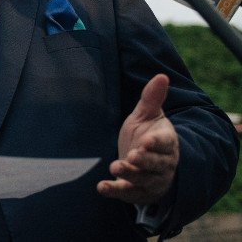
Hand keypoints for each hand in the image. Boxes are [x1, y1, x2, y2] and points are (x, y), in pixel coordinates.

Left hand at [97, 74, 178, 204]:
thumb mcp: (148, 115)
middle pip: (156, 165)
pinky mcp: (137, 192)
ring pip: (143, 180)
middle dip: (144, 161)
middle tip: (132, 156)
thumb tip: (162, 75)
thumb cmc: (147, 134)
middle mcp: (162, 164)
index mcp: (166, 143)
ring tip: (115, 167)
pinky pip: (128, 194)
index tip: (146, 141)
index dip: (157, 144)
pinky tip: (101, 187)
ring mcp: (151, 180)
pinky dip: (115, 191)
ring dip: (130, 175)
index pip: (165, 144)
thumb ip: (152, 98)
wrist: (147, 162)